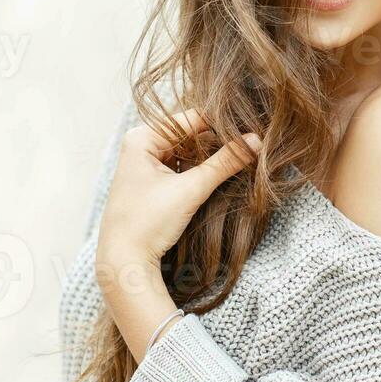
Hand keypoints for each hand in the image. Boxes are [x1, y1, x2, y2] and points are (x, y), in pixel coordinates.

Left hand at [96, 108, 261, 273]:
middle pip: (190, 134)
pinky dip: (198, 169)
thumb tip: (256, 140)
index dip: (222, 125)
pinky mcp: (150, 180)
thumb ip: (225, 162)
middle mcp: (140, 144)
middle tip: (249, 146)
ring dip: (209, 157)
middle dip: (217, 142)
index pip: (192, 119)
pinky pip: (180, 165)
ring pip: (187, 151)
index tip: (250, 130)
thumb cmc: (147, 223)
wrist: (124, 263)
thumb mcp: (190, 190)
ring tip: (238, 159)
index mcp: (142, 137)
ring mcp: (144, 162)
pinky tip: (218, 174)